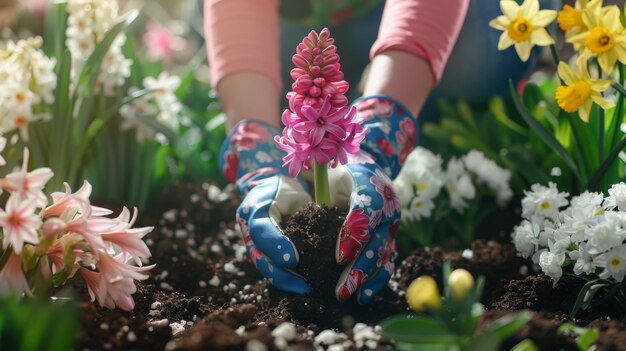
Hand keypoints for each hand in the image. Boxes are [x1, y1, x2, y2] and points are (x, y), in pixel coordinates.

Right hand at [220, 120, 311, 293]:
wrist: (273, 189)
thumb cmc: (289, 187)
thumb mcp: (295, 189)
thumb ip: (307, 201)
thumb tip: (332, 218)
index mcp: (255, 206)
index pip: (260, 229)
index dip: (275, 244)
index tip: (294, 259)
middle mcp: (249, 226)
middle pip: (258, 255)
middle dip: (280, 272)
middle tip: (304, 284)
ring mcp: (253, 241)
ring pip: (264, 266)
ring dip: (284, 280)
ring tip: (306, 288)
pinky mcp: (261, 251)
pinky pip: (271, 268)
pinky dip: (287, 278)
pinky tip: (304, 285)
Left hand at [332, 95, 418, 303]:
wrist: (366, 168)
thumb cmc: (340, 170)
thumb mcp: (330, 169)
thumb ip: (321, 182)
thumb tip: (306, 191)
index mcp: (372, 185)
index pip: (366, 212)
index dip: (354, 236)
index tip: (338, 257)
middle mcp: (388, 205)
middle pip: (377, 240)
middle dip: (359, 267)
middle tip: (341, 289)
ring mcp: (392, 224)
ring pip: (384, 254)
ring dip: (368, 278)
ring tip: (350, 296)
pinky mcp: (391, 237)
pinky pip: (388, 260)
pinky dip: (377, 279)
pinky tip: (363, 295)